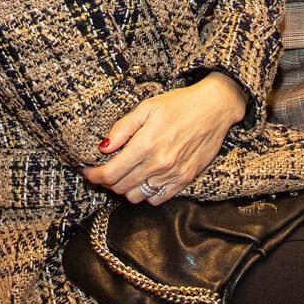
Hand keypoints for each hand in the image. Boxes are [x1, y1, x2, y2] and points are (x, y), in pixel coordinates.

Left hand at [83, 74, 246, 204]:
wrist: (214, 108)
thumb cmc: (179, 104)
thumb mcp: (146, 107)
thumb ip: (122, 128)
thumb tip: (103, 147)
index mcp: (145, 144)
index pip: (111, 172)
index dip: (94, 175)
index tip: (88, 172)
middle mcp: (158, 164)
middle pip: (120, 186)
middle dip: (106, 181)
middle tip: (104, 172)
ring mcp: (172, 174)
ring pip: (136, 197)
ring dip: (124, 189)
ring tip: (124, 176)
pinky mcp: (185, 180)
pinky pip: (157, 200)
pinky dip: (145, 194)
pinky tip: (144, 180)